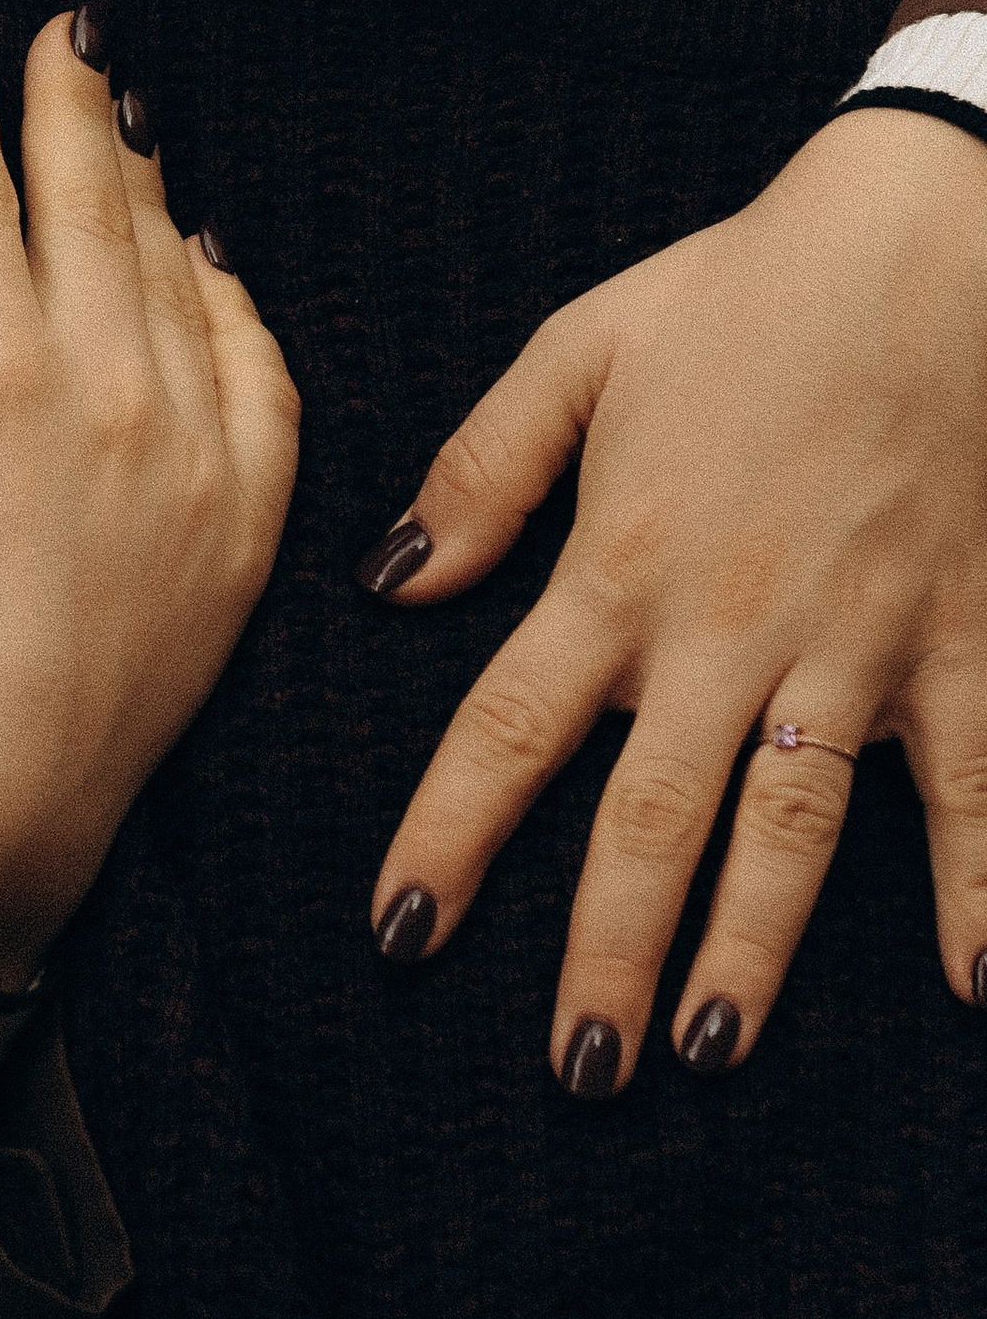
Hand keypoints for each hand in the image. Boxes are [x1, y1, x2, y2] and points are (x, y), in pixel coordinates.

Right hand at [0, 5, 298, 987]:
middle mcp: (102, 391)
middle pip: (83, 198)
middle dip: (65, 98)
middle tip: (63, 22)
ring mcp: (191, 451)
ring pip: (169, 267)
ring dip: (139, 178)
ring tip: (117, 111)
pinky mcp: (248, 517)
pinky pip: (259, 367)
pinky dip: (229, 295)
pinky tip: (202, 253)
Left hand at [361, 105, 986, 1088]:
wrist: (920, 248)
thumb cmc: (742, 289)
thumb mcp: (581, 350)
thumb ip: (481, 471)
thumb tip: (390, 580)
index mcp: (620, 562)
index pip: (506, 730)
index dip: (447, 839)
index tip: (399, 934)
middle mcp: (726, 630)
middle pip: (646, 822)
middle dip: (602, 955)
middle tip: (574, 1070)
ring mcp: (851, 650)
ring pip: (790, 836)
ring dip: (749, 953)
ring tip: (702, 1053)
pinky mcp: (960, 646)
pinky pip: (971, 793)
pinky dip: (980, 891)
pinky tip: (976, 986)